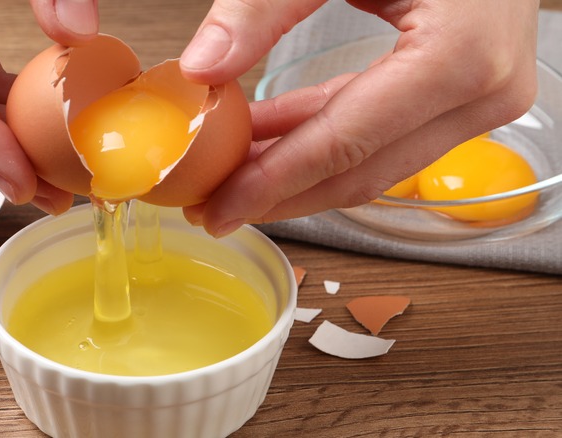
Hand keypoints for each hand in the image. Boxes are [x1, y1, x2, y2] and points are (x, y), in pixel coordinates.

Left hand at [180, 0, 539, 236]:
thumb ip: (263, 8)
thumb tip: (203, 67)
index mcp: (460, 55)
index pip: (345, 144)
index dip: (275, 183)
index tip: (221, 207)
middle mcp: (484, 92)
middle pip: (361, 172)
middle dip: (281, 194)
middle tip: (216, 208)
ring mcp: (481, 98)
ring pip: (373, 162)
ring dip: (298, 170)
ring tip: (233, 175)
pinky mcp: (465, 93)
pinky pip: (384, 133)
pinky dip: (324, 137)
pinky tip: (270, 139)